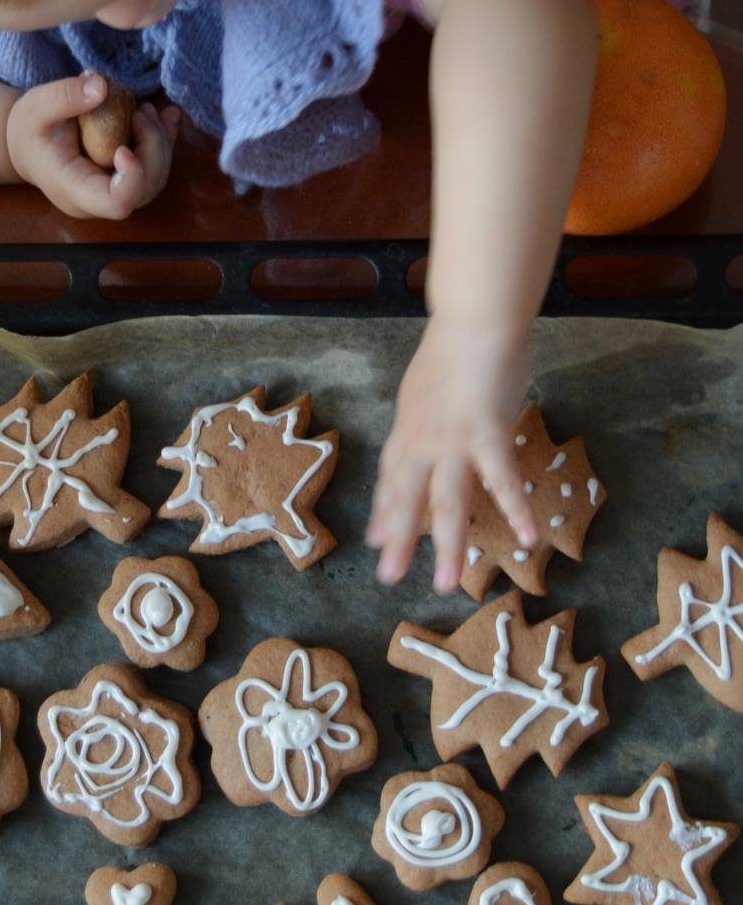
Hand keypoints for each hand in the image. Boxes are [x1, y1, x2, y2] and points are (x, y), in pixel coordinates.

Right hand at [6, 73, 179, 217]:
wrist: (29, 145)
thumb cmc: (29, 130)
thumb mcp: (36, 107)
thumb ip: (64, 97)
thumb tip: (102, 86)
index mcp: (74, 190)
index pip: (116, 203)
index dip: (133, 178)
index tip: (125, 146)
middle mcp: (99, 200)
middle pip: (145, 189)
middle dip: (154, 148)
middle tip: (142, 112)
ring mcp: (115, 191)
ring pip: (156, 178)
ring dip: (161, 142)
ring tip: (147, 110)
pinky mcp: (126, 179)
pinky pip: (156, 167)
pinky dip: (165, 140)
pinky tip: (166, 116)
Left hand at [366, 316, 537, 590]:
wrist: (474, 322)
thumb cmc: (456, 350)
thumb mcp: (425, 392)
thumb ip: (422, 422)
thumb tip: (420, 443)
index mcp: (408, 431)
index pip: (392, 480)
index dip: (384, 512)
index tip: (376, 542)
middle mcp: (423, 443)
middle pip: (408, 500)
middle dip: (399, 541)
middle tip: (391, 578)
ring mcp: (453, 442)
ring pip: (447, 502)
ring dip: (448, 545)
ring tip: (447, 582)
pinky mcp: (487, 436)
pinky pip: (502, 481)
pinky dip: (516, 510)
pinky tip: (528, 538)